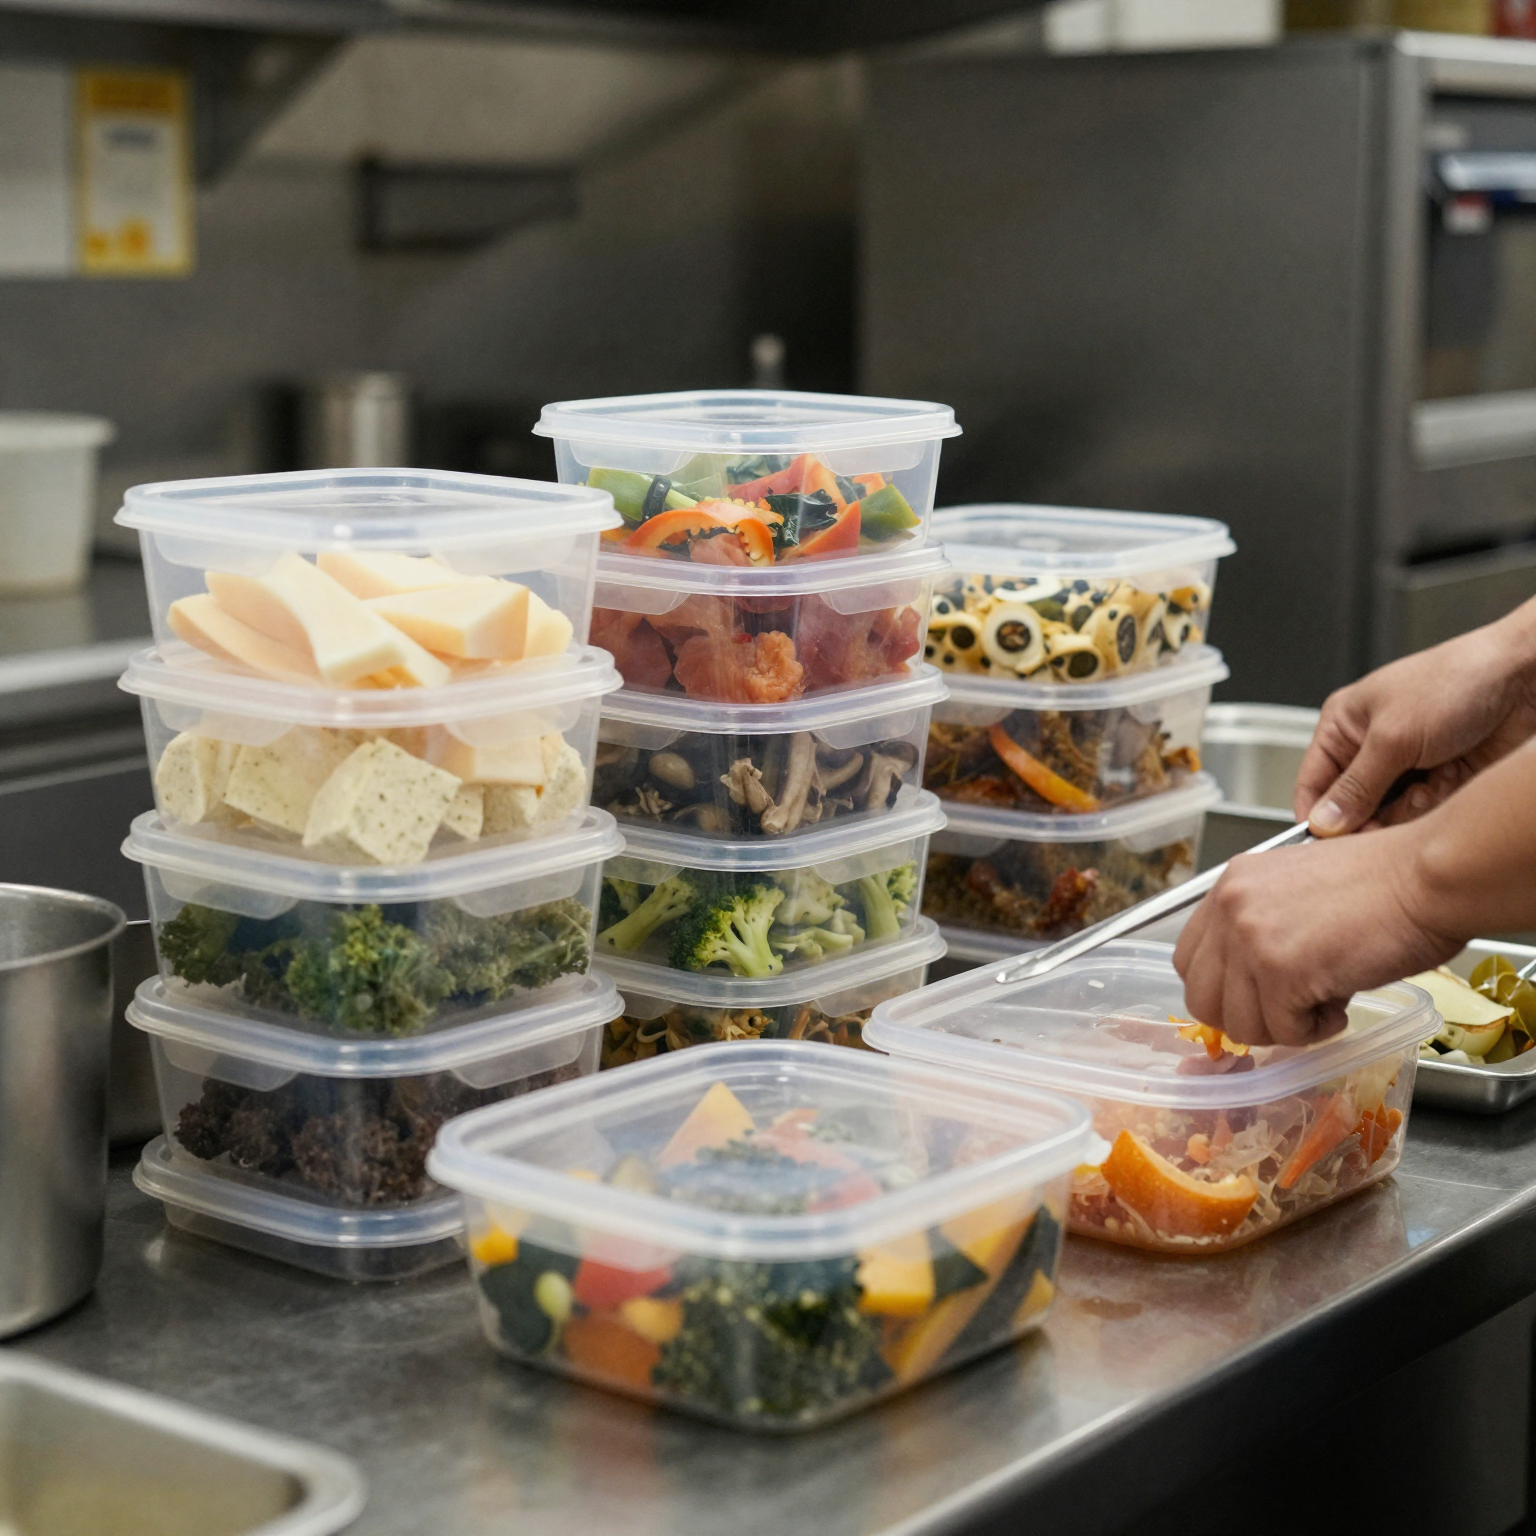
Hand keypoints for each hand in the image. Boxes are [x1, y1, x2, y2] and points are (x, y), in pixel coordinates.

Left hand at [1173, 826, 1455, 1047]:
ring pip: (1238, 1024)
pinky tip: (1342, 1004)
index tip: (1257, 998)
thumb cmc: (1384, 884)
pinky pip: (1284, 1031)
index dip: (1223, 990)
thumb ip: (1262, 928)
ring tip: (1325, 1002)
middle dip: (1246, 1017)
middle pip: (1201, 998)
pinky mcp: (1281, 971)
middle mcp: (1229, 907)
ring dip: (1284, 1027)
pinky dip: (1316, 1030)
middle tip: (1290, 1011)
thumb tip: (1249, 985)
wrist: (1428, 877)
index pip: (1189, 958)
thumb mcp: (1296, 892)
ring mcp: (1250, 938)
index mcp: (1230, 885)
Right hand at [1296, 605, 1535, 835]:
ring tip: (1428, 785)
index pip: (1312, 782)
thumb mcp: (1393, 737)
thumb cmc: (1457, 681)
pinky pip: (1421, 815)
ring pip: (1387, 816)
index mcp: (1344, 724)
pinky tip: (1448, 782)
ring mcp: (1406, 766)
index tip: (1325, 845)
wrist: (1525, 681)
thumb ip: (1355, 787)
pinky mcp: (1438, 780)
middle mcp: (1371, 747)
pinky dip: (1434, 807)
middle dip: (1369, 817)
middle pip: (1350, 807)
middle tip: (1383, 820)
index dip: (1316, 815)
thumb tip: (1322, 821)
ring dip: (1407, 810)